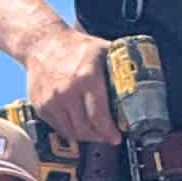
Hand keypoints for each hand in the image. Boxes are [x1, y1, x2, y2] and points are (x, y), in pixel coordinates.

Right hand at [24, 22, 117, 143]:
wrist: (42, 43)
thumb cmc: (75, 46)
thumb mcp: (103, 50)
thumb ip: (120, 68)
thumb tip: (141, 85)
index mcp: (87, 77)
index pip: (99, 116)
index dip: (109, 132)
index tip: (116, 137)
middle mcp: (67, 91)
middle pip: (85, 129)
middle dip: (99, 137)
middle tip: (108, 136)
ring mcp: (51, 101)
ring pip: (71, 132)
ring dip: (85, 136)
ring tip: (95, 133)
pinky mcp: (41, 106)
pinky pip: (58, 127)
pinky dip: (70, 129)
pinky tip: (79, 124)